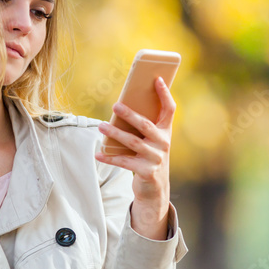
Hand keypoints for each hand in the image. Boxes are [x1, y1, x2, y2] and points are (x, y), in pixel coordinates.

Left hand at [95, 76, 174, 238]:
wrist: (156, 189)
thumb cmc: (149, 157)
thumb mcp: (151, 142)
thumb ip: (143, 126)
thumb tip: (121, 107)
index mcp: (166, 132)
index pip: (169, 109)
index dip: (164, 94)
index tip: (156, 79)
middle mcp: (163, 144)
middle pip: (146, 125)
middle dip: (130, 114)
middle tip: (115, 105)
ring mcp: (156, 159)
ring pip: (132, 142)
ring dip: (114, 133)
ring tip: (101, 126)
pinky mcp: (146, 172)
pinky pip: (124, 162)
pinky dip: (109, 158)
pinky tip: (98, 154)